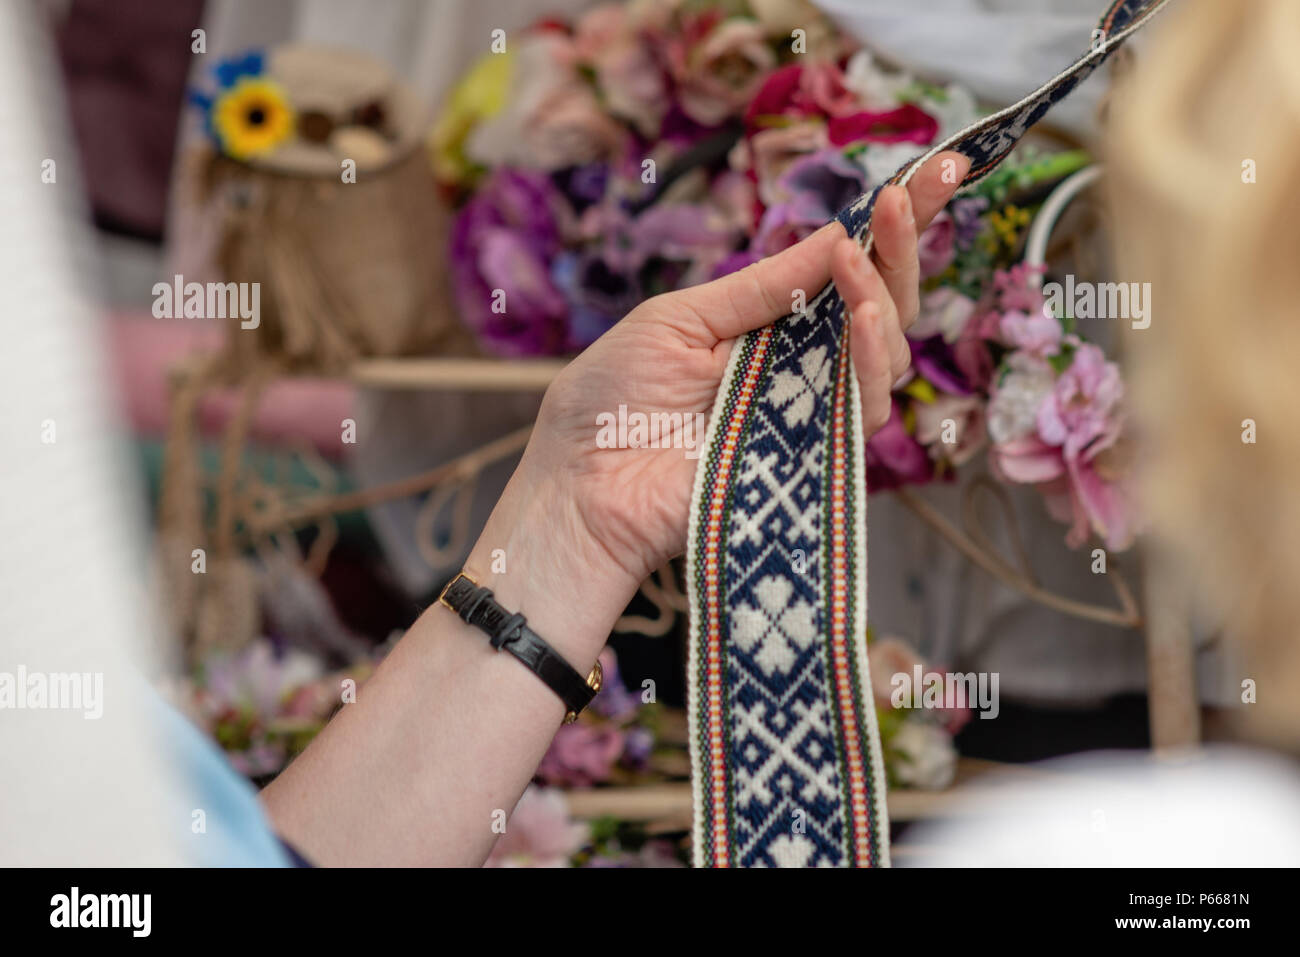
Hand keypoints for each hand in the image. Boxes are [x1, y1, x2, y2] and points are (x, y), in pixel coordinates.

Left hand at [469, 152, 968, 659]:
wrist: (581, 484)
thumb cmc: (613, 399)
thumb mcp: (681, 318)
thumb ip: (763, 286)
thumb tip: (838, 232)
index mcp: (770, 326)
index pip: (844, 271)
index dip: (892, 227)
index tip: (935, 168)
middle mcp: (802, 367)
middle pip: (882, 307)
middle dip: (901, 248)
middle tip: (906, 197)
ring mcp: (813, 413)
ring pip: (887, 355)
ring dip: (883, 297)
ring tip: (859, 258)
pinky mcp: (817, 458)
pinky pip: (865, 409)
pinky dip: (871, 359)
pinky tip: (862, 318)